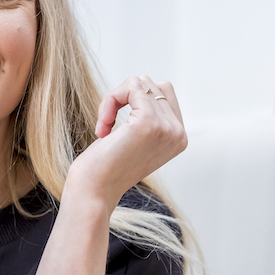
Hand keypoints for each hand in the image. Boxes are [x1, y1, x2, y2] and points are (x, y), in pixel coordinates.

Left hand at [68, 75, 186, 205]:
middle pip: (155, 84)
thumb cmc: (106, 167)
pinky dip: (111, 100)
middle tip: (107, 123)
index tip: (116, 127)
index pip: (165, 94)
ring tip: (104, 125)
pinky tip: (103, 126)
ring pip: (141, 82)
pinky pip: (132, 86)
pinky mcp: (149, 122)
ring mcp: (167, 128)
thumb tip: (144, 82)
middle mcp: (178, 133)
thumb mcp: (136, 139)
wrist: (94, 192)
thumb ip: (150, 116)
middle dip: (126, 96)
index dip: (135, 101)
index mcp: (179, 138)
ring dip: (115, 98)